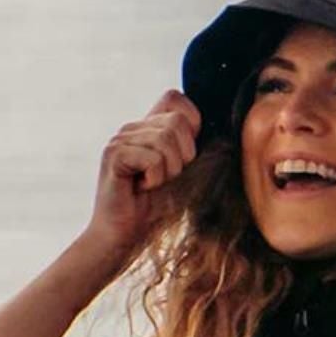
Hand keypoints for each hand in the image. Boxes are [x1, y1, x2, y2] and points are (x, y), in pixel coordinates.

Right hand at [81, 89, 202, 271]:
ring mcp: (121, 138)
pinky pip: (152, 158)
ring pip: (165, 139)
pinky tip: (141, 189)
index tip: (184, 158)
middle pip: (177, 121)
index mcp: (149, 128)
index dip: (190, 124)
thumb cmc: (153, 212)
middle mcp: (133, 127)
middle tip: (165, 179)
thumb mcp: (183, 177)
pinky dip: (155, 179)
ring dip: (168, 171)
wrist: (123, 238)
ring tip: (152, 185)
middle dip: (182, 157)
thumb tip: (221, 138)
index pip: (174, 98)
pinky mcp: (113, 154)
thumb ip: (194, 153)